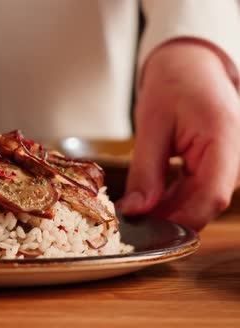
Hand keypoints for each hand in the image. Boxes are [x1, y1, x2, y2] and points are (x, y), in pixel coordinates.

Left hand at [117, 39, 239, 230]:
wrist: (189, 65)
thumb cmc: (173, 85)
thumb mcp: (151, 125)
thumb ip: (146, 170)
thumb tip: (137, 210)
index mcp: (224, 139)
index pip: (212, 195)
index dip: (180, 219)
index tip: (146, 228)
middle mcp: (234, 155)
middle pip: (205, 203)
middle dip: (168, 218)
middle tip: (130, 224)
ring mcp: (228, 162)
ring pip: (200, 200)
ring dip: (168, 210)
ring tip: (134, 211)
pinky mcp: (218, 165)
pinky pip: (197, 190)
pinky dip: (172, 199)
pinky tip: (147, 201)